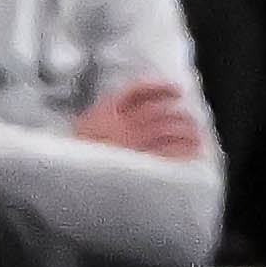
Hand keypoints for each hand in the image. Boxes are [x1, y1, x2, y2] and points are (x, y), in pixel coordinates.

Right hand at [73, 77, 205, 159]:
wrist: (69, 179)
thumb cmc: (76, 154)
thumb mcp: (84, 125)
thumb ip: (105, 114)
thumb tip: (130, 108)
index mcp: (105, 111)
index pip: (137, 90)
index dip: (160, 87)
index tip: (175, 88)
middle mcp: (122, 124)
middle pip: (158, 111)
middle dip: (178, 113)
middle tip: (190, 118)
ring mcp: (133, 144)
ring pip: (168, 129)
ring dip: (187, 130)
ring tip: (196, 134)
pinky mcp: (141, 164)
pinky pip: (170, 153)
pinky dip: (185, 150)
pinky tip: (194, 151)